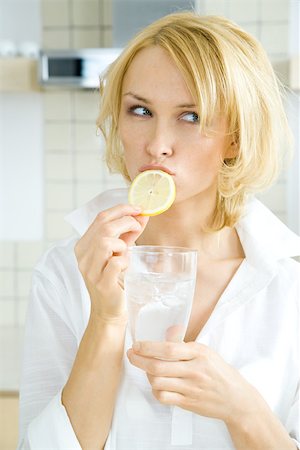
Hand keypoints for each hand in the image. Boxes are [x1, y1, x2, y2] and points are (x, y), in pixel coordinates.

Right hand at [75, 204, 148, 321]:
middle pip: (104, 226)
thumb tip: (143, 215)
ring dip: (122, 243)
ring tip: (125, 253)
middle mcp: (83, 256)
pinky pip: (116, 263)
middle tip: (138, 227)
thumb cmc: (116, 280)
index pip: (100, 217)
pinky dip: (125, 261)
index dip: (121, 209)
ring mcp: (90, 270)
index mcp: (84, 245)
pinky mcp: (102, 284)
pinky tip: (125, 268)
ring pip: (105, 242)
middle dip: (126, 222)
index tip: (138, 208)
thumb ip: (129, 234)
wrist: (110, 311)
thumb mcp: (120, 252)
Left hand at [127, 341, 259, 424]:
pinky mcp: (188, 402)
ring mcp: (191, 388)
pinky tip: (157, 386)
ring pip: (158, 382)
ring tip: (147, 370)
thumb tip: (167, 332)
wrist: (236, 399)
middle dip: (139, 360)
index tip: (137, 345)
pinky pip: (164, 397)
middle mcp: (194, 370)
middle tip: (131, 355)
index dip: (148, 347)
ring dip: (147, 376)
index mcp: (199, 353)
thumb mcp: (206, 352)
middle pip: (158, 366)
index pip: (168, 349)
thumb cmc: (219, 373)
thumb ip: (185, 344)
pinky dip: (156, 391)